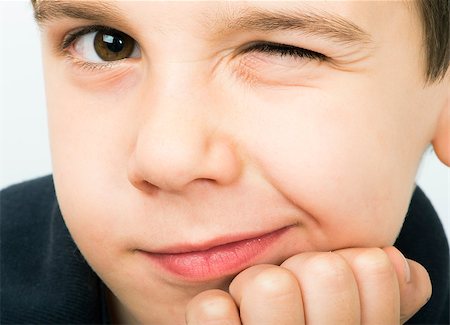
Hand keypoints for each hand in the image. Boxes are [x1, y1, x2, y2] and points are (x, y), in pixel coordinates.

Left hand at [185, 247, 430, 323]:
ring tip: (256, 303)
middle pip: (325, 270)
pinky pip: (213, 311)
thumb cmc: (309, 321)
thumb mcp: (355, 311)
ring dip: (258, 283)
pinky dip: (215, 308)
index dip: (349, 260)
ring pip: (272, 286)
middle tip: (290, 289)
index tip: (329, 280)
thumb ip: (384, 292)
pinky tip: (224, 314)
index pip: (374, 267)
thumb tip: (396, 263)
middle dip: (304, 266)